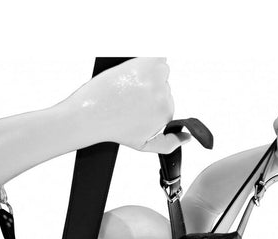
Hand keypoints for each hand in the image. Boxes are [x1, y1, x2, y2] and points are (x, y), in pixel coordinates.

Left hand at [68, 58, 189, 153]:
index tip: (135, 106)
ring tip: (126, 86)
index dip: (149, 102)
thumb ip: (169, 144)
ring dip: (146, 74)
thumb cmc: (113, 128)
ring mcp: (156, 79)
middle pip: (163, 84)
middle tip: (127, 97)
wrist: (90, 115)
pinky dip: (151, 58)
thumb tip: (187, 138)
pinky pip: (158, 55)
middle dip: (147, 88)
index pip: (166, 101)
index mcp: (166, 114)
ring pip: (159, 70)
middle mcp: (164, 97)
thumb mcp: (143, 145)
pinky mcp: (147, 63)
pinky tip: (136, 69)